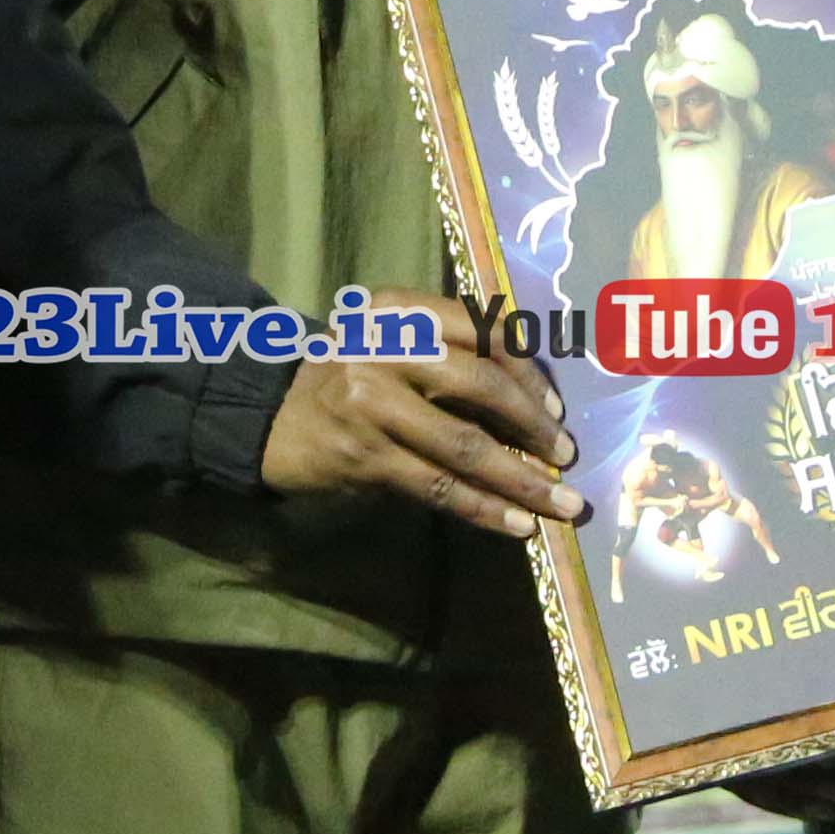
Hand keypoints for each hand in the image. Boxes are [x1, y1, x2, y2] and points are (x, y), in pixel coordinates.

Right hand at [256, 285, 583, 539]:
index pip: (483, 330)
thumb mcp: (393, 343)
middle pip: (480, 383)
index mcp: (399, 308)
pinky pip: (437, 487)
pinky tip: (517, 524)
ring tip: (560, 505)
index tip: (556, 409)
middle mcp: (384, 346)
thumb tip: (537, 403)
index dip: (528, 372)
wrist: (268, 416)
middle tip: (566, 456)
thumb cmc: (351, 378)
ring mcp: (371, 402)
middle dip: (533, 426)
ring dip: (520, 480)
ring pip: (464, 445)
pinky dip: (483, 508)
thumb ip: (451, 355)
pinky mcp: (363, 455)